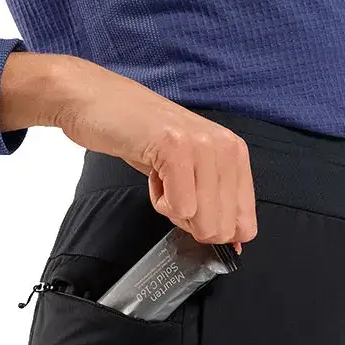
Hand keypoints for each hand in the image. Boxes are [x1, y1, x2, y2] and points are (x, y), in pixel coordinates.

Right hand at [0, 52, 256, 248]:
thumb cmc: (142, 136)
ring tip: (162, 176)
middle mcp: (227, 148)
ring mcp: (203, 146)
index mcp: (236, 154)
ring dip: (173, 210)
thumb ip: (216, 203)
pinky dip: (158, 200)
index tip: (192, 210)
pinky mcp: (175, 148)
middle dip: (191, 222)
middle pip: (223, 230)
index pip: (246, 225)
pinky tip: (153, 172)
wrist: (97, 100)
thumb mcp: (191, 169)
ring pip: (203, 222)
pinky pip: (178, 207)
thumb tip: (234, 244)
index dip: (214, 232)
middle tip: (172, 190)